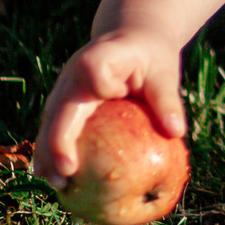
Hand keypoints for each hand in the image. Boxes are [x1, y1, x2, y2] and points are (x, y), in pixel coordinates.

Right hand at [32, 31, 184, 181]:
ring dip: (48, 154)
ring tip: (56, 185)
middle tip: (66, 173)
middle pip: (59, 107)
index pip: (93, 69)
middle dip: (57, 141)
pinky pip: (55, 132)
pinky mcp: (63, 106)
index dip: (101, 84)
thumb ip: (167, 98)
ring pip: (50, 123)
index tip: (116, 93)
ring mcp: (63, 91)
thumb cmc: (150, 56)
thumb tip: (176, 132)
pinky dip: (54, 156)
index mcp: (99, 58)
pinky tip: (60, 183)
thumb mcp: (163, 71)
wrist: (130, 39)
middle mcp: (73, 75)